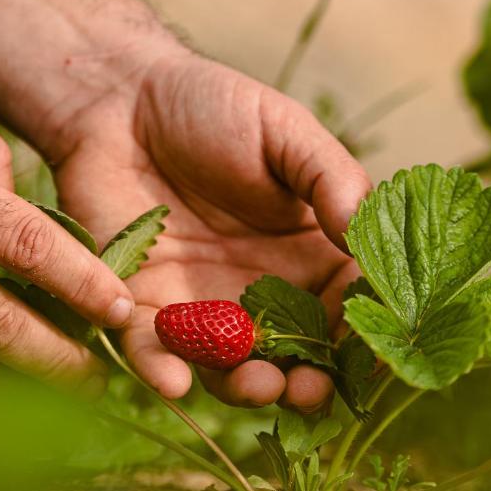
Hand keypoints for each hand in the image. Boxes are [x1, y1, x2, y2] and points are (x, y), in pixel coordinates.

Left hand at [53, 52, 370, 411]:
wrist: (120, 99)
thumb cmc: (211, 106)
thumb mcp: (285, 131)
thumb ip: (332, 179)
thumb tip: (364, 238)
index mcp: (307, 251)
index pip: (347, 304)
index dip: (361, 333)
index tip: (371, 353)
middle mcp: (260, 289)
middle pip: (295, 353)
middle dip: (308, 381)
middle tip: (311, 391)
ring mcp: (202, 304)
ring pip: (230, 366)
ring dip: (247, 387)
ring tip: (258, 385)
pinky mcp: (141, 305)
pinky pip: (153, 350)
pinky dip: (162, 371)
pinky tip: (175, 380)